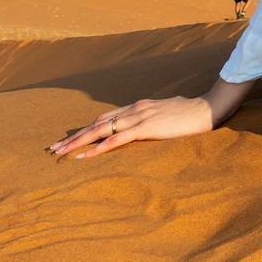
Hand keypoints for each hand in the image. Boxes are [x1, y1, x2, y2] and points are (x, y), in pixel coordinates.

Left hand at [46, 96, 216, 158]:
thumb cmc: (192, 112)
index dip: (86, 128)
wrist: (209, 108)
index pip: (105, 117)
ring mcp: (139, 116)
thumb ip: (154, 118)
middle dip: (74, 136)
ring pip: (101, 129)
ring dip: (78, 142)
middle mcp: (134, 108)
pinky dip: (98, 147)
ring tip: (61, 153)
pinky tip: (85, 155)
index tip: (70, 138)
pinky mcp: (146, 127)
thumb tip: (147, 126)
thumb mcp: (168, 113)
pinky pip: (116, 139)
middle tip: (53, 148)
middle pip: (97, 122)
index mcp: (139, 106)